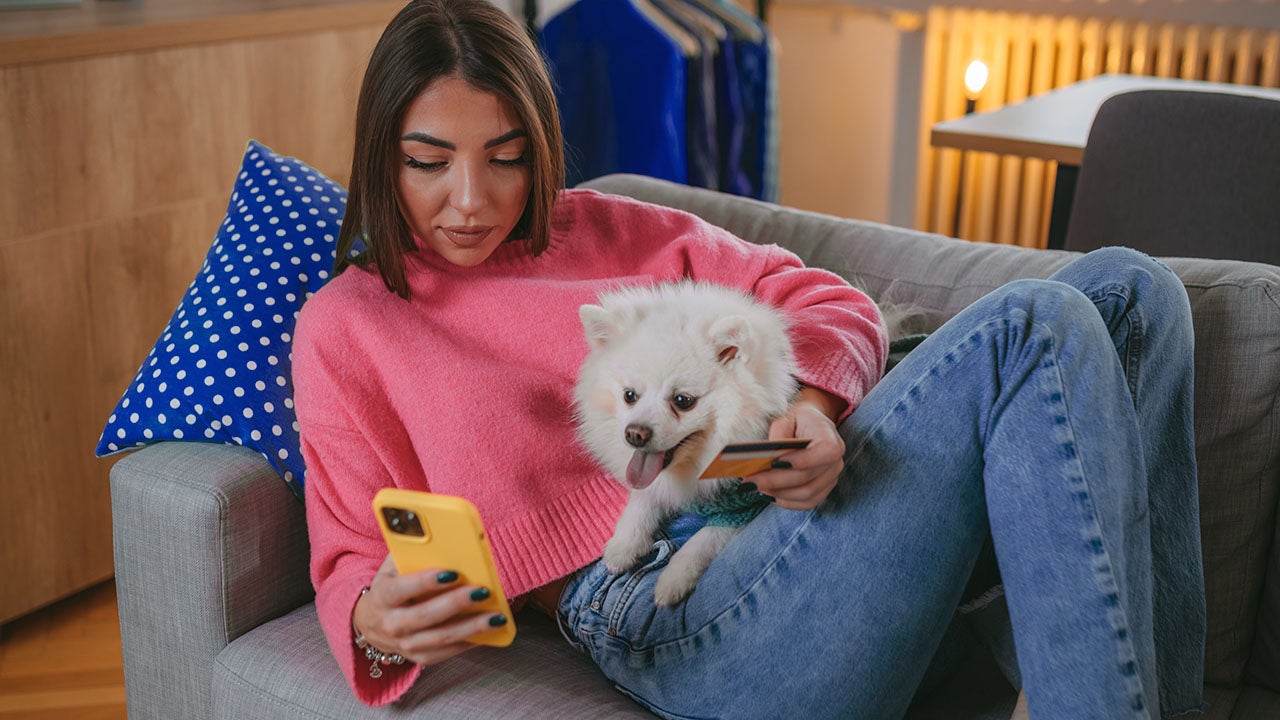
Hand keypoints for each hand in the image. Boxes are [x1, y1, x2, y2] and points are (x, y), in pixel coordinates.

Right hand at [352, 555, 506, 665]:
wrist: (372, 623)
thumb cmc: (390, 586)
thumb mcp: (392, 568)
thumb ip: (411, 553)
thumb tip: (442, 539)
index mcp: (382, 598)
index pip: (401, 589)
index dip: (426, 581)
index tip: (452, 573)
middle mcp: (392, 624)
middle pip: (425, 616)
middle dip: (457, 603)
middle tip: (483, 591)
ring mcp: (405, 645)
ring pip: (441, 638)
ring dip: (472, 628)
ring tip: (496, 616)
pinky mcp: (420, 657)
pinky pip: (448, 652)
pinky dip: (471, 641)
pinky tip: (490, 631)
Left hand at [746, 388, 845, 509]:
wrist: (811, 426)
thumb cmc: (797, 421)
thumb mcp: (786, 419)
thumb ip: (779, 437)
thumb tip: (767, 458)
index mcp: (831, 439)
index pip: (825, 453)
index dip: (801, 461)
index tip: (773, 463)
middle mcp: (836, 463)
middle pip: (808, 479)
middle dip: (776, 481)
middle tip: (750, 481)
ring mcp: (831, 479)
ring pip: (806, 495)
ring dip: (778, 494)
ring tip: (755, 487)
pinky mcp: (823, 491)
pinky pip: (806, 503)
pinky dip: (785, 502)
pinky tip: (768, 494)